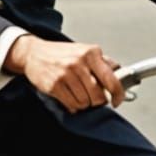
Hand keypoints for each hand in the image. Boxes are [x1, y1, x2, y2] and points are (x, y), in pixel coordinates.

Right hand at [5, 36, 124, 111]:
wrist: (33, 53)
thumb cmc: (60, 54)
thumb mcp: (84, 51)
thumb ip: (103, 62)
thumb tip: (121, 72)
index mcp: (91, 53)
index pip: (112, 79)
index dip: (118, 94)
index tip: (117, 100)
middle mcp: (79, 62)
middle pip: (98, 96)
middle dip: (97, 101)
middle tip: (93, 98)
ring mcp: (66, 74)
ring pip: (85, 102)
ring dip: (83, 103)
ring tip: (77, 94)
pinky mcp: (55, 85)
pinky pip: (72, 104)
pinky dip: (73, 105)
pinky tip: (69, 97)